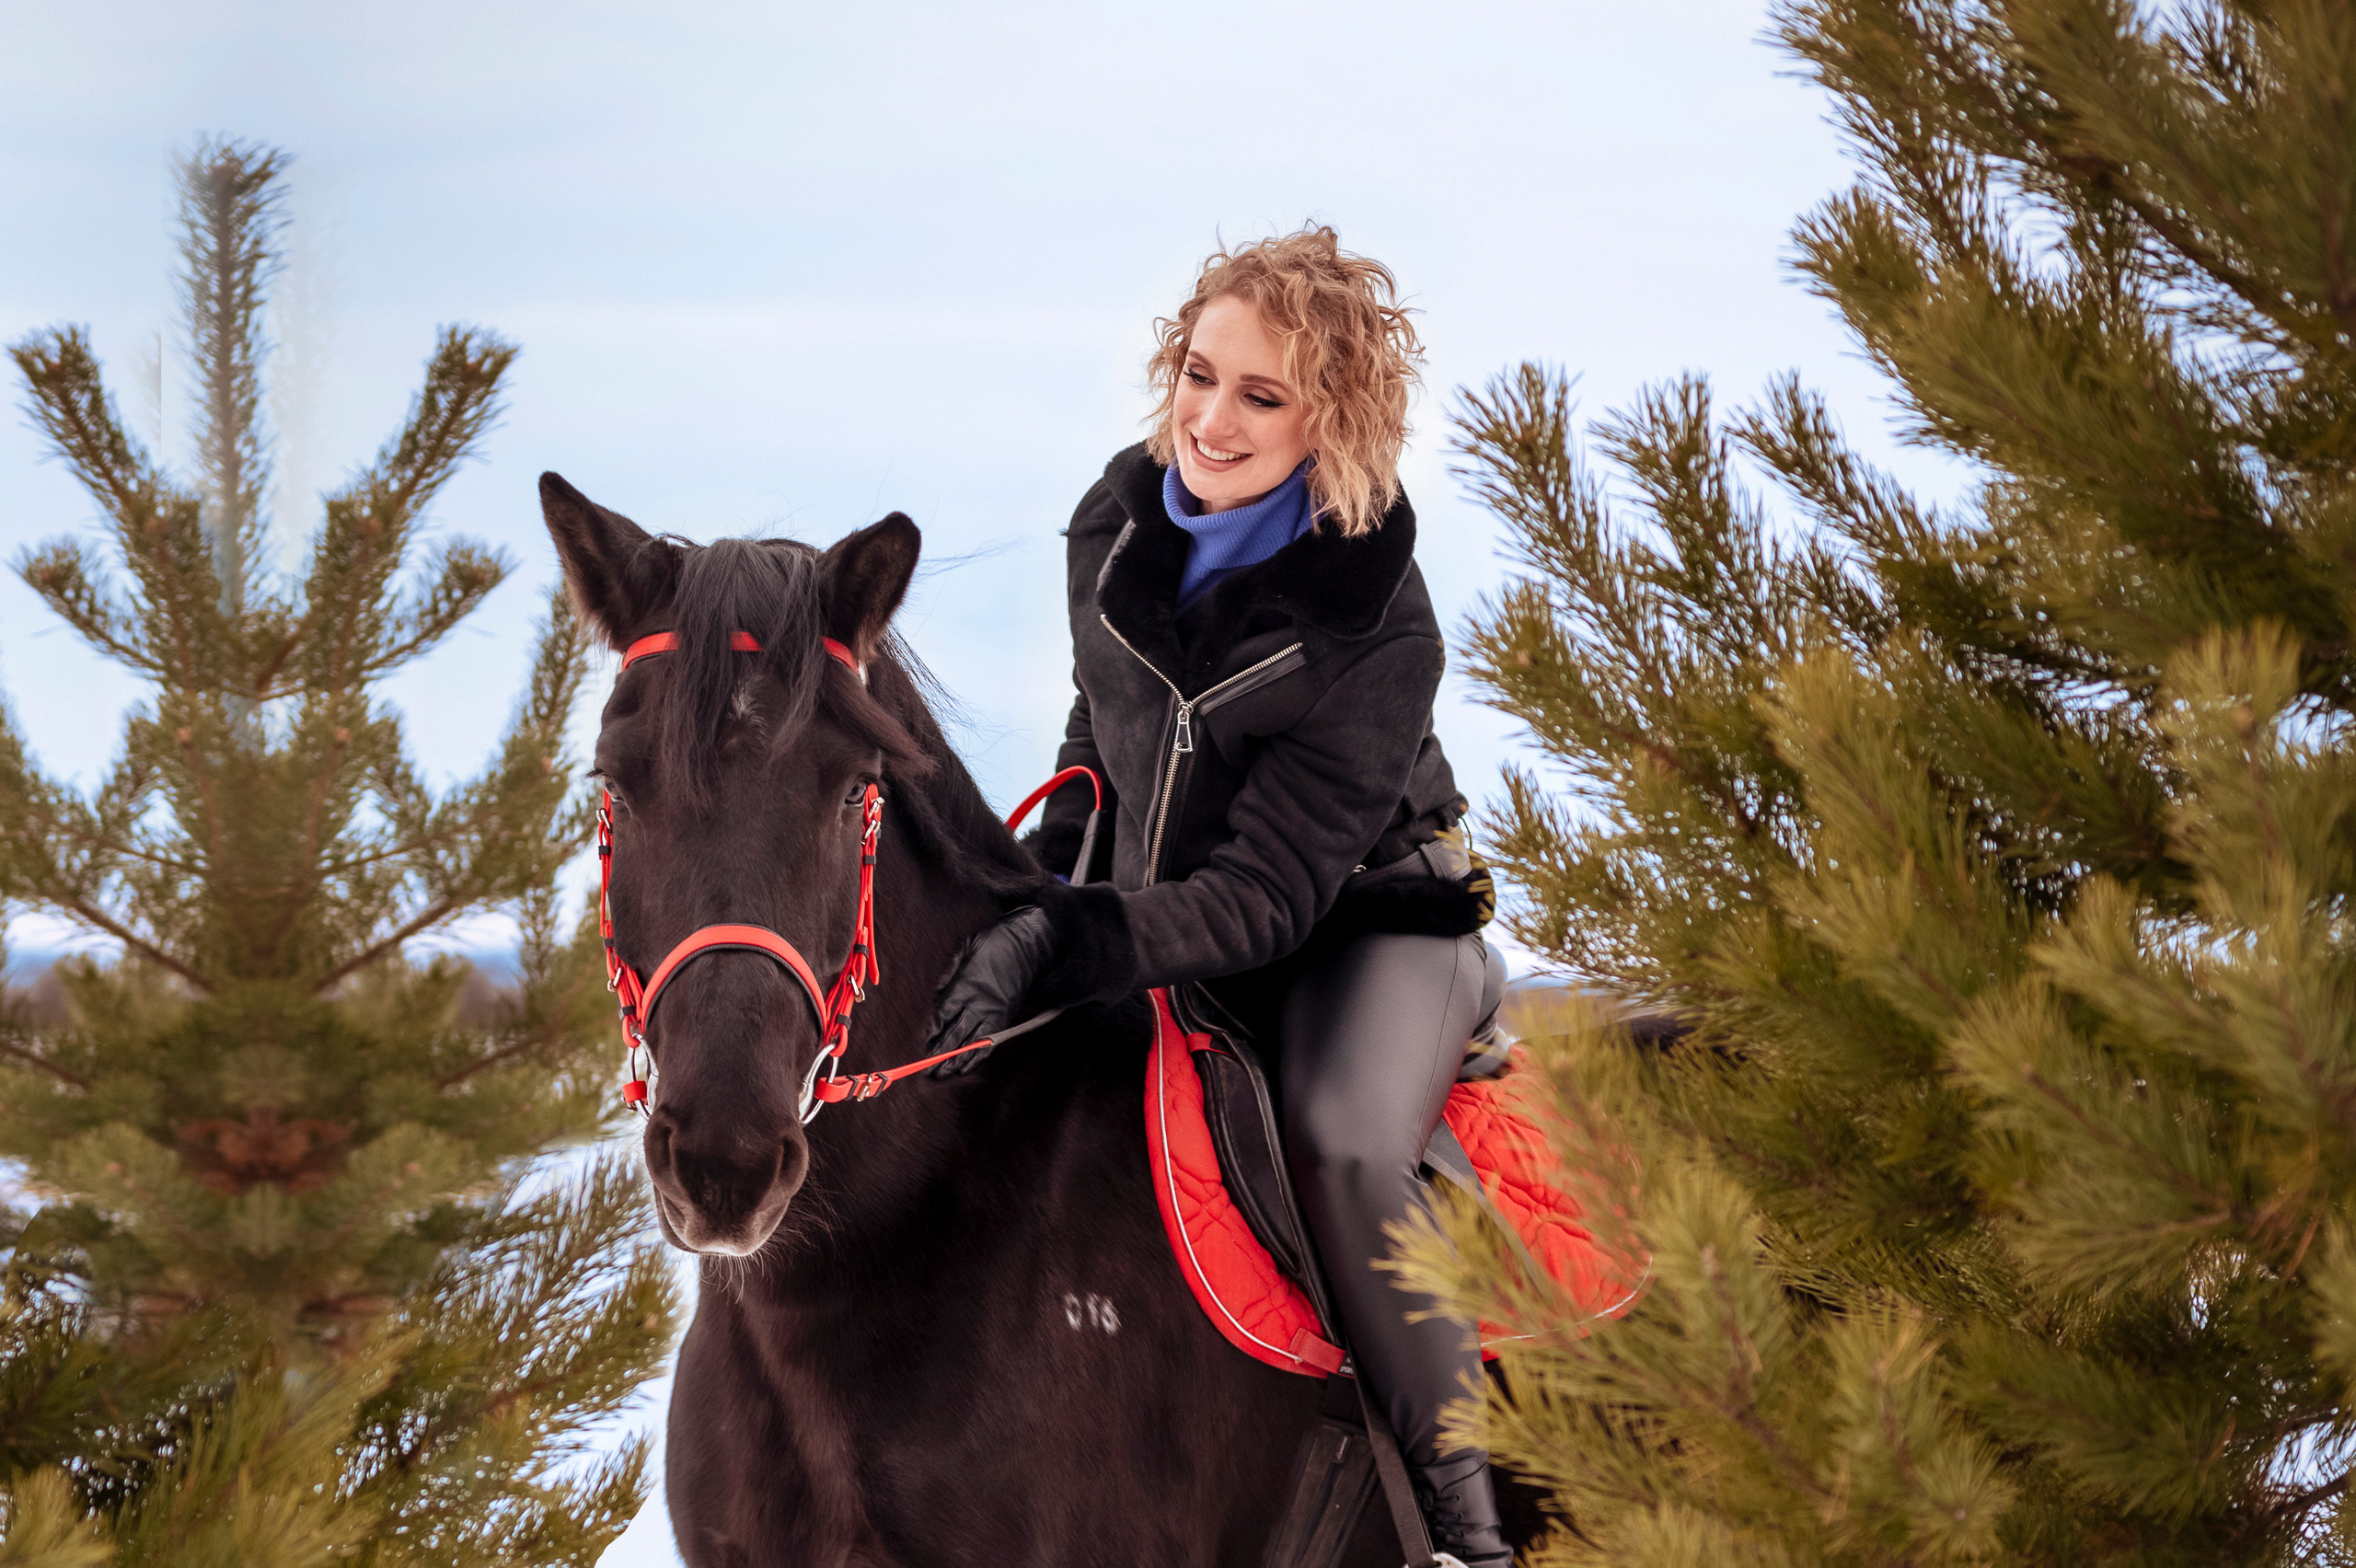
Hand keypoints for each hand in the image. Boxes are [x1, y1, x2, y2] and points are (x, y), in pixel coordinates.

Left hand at [926, 907, 1056, 1077]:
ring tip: (942, 1074)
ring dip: (955, 1060)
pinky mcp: (1004, 1019)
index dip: (934, 1032)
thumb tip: (937, 993)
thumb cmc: (996, 943)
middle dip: (940, 1052)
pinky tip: (965, 1068)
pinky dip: (976, 1057)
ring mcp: (992, 1013)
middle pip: (955, 1033)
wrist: (1030, 947)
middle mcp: (978, 1003)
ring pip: (970, 1043)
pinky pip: (988, 1043)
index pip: (944, 1014)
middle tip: (927, 1069)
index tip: (924, 1044)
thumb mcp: (967, 948)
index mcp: (966, 985)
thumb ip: (950, 970)